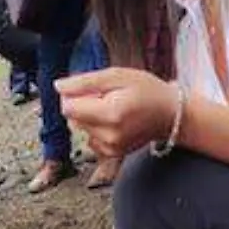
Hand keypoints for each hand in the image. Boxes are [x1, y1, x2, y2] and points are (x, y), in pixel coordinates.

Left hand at [55, 68, 179, 158]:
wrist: (170, 114)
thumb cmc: (146, 90)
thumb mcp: (117, 76)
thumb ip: (85, 82)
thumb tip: (58, 87)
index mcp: (110, 114)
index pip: (67, 107)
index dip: (73, 94)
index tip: (90, 88)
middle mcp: (109, 135)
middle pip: (72, 118)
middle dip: (82, 105)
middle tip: (106, 96)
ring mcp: (110, 148)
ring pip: (80, 128)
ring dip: (89, 116)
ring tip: (113, 107)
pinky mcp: (111, 153)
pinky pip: (89, 138)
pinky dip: (96, 128)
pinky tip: (114, 121)